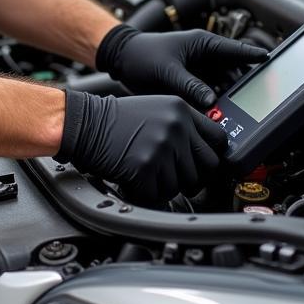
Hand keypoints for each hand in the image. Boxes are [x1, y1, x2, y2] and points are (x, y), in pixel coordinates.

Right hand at [56, 89, 227, 206]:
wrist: (85, 123)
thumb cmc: (116, 120)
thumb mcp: (157, 108)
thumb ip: (183, 125)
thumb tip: (207, 152)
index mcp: (181, 110)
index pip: (219, 140)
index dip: (212, 156)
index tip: (203, 164)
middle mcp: (176, 127)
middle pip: (207, 167)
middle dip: (193, 178)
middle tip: (173, 176)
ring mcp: (161, 147)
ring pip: (182, 185)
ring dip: (165, 186)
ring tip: (146, 171)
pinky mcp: (145, 167)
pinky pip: (158, 195)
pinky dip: (146, 193)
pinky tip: (134, 178)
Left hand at [96, 25, 266, 109]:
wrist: (123, 59)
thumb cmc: (142, 55)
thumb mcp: (167, 71)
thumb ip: (190, 86)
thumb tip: (211, 101)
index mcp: (203, 43)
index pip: (235, 49)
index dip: (253, 56)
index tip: (270, 60)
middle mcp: (205, 55)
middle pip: (233, 71)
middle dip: (243, 85)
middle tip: (255, 100)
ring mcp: (200, 70)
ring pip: (223, 85)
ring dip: (228, 98)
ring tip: (236, 112)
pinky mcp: (192, 82)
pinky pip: (210, 93)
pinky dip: (215, 103)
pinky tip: (218, 114)